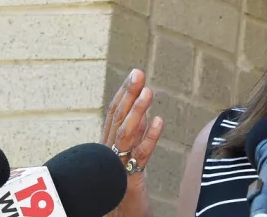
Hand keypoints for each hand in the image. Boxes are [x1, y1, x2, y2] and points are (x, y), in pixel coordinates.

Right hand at [101, 69, 163, 216]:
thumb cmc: (121, 193)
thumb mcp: (129, 160)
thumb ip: (134, 138)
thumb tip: (142, 114)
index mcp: (108, 147)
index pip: (115, 115)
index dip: (124, 93)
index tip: (135, 75)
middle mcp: (109, 153)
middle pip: (118, 118)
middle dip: (128, 94)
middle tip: (138, 73)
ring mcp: (116, 166)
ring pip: (126, 133)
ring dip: (136, 111)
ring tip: (148, 91)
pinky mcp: (128, 181)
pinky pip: (140, 156)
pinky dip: (149, 137)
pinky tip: (158, 121)